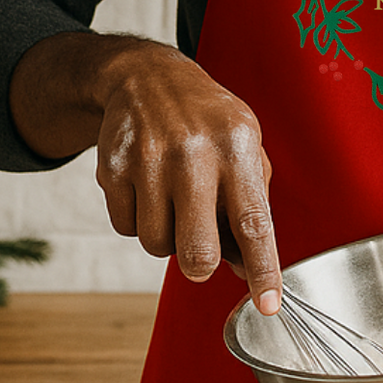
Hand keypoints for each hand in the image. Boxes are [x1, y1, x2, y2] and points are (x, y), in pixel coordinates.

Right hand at [9, 32, 280, 311]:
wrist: (149, 77)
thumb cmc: (208, 120)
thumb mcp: (245, 145)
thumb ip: (251, 204)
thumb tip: (246, 267)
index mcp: (237, 146)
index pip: (253, 221)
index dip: (262, 269)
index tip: (269, 304)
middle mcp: (194, 153)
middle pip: (197, 251)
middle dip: (199, 264)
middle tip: (199, 248)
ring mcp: (149, 160)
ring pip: (157, 246)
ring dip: (168, 237)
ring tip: (175, 199)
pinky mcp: (113, 168)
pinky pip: (125, 228)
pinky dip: (138, 220)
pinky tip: (148, 187)